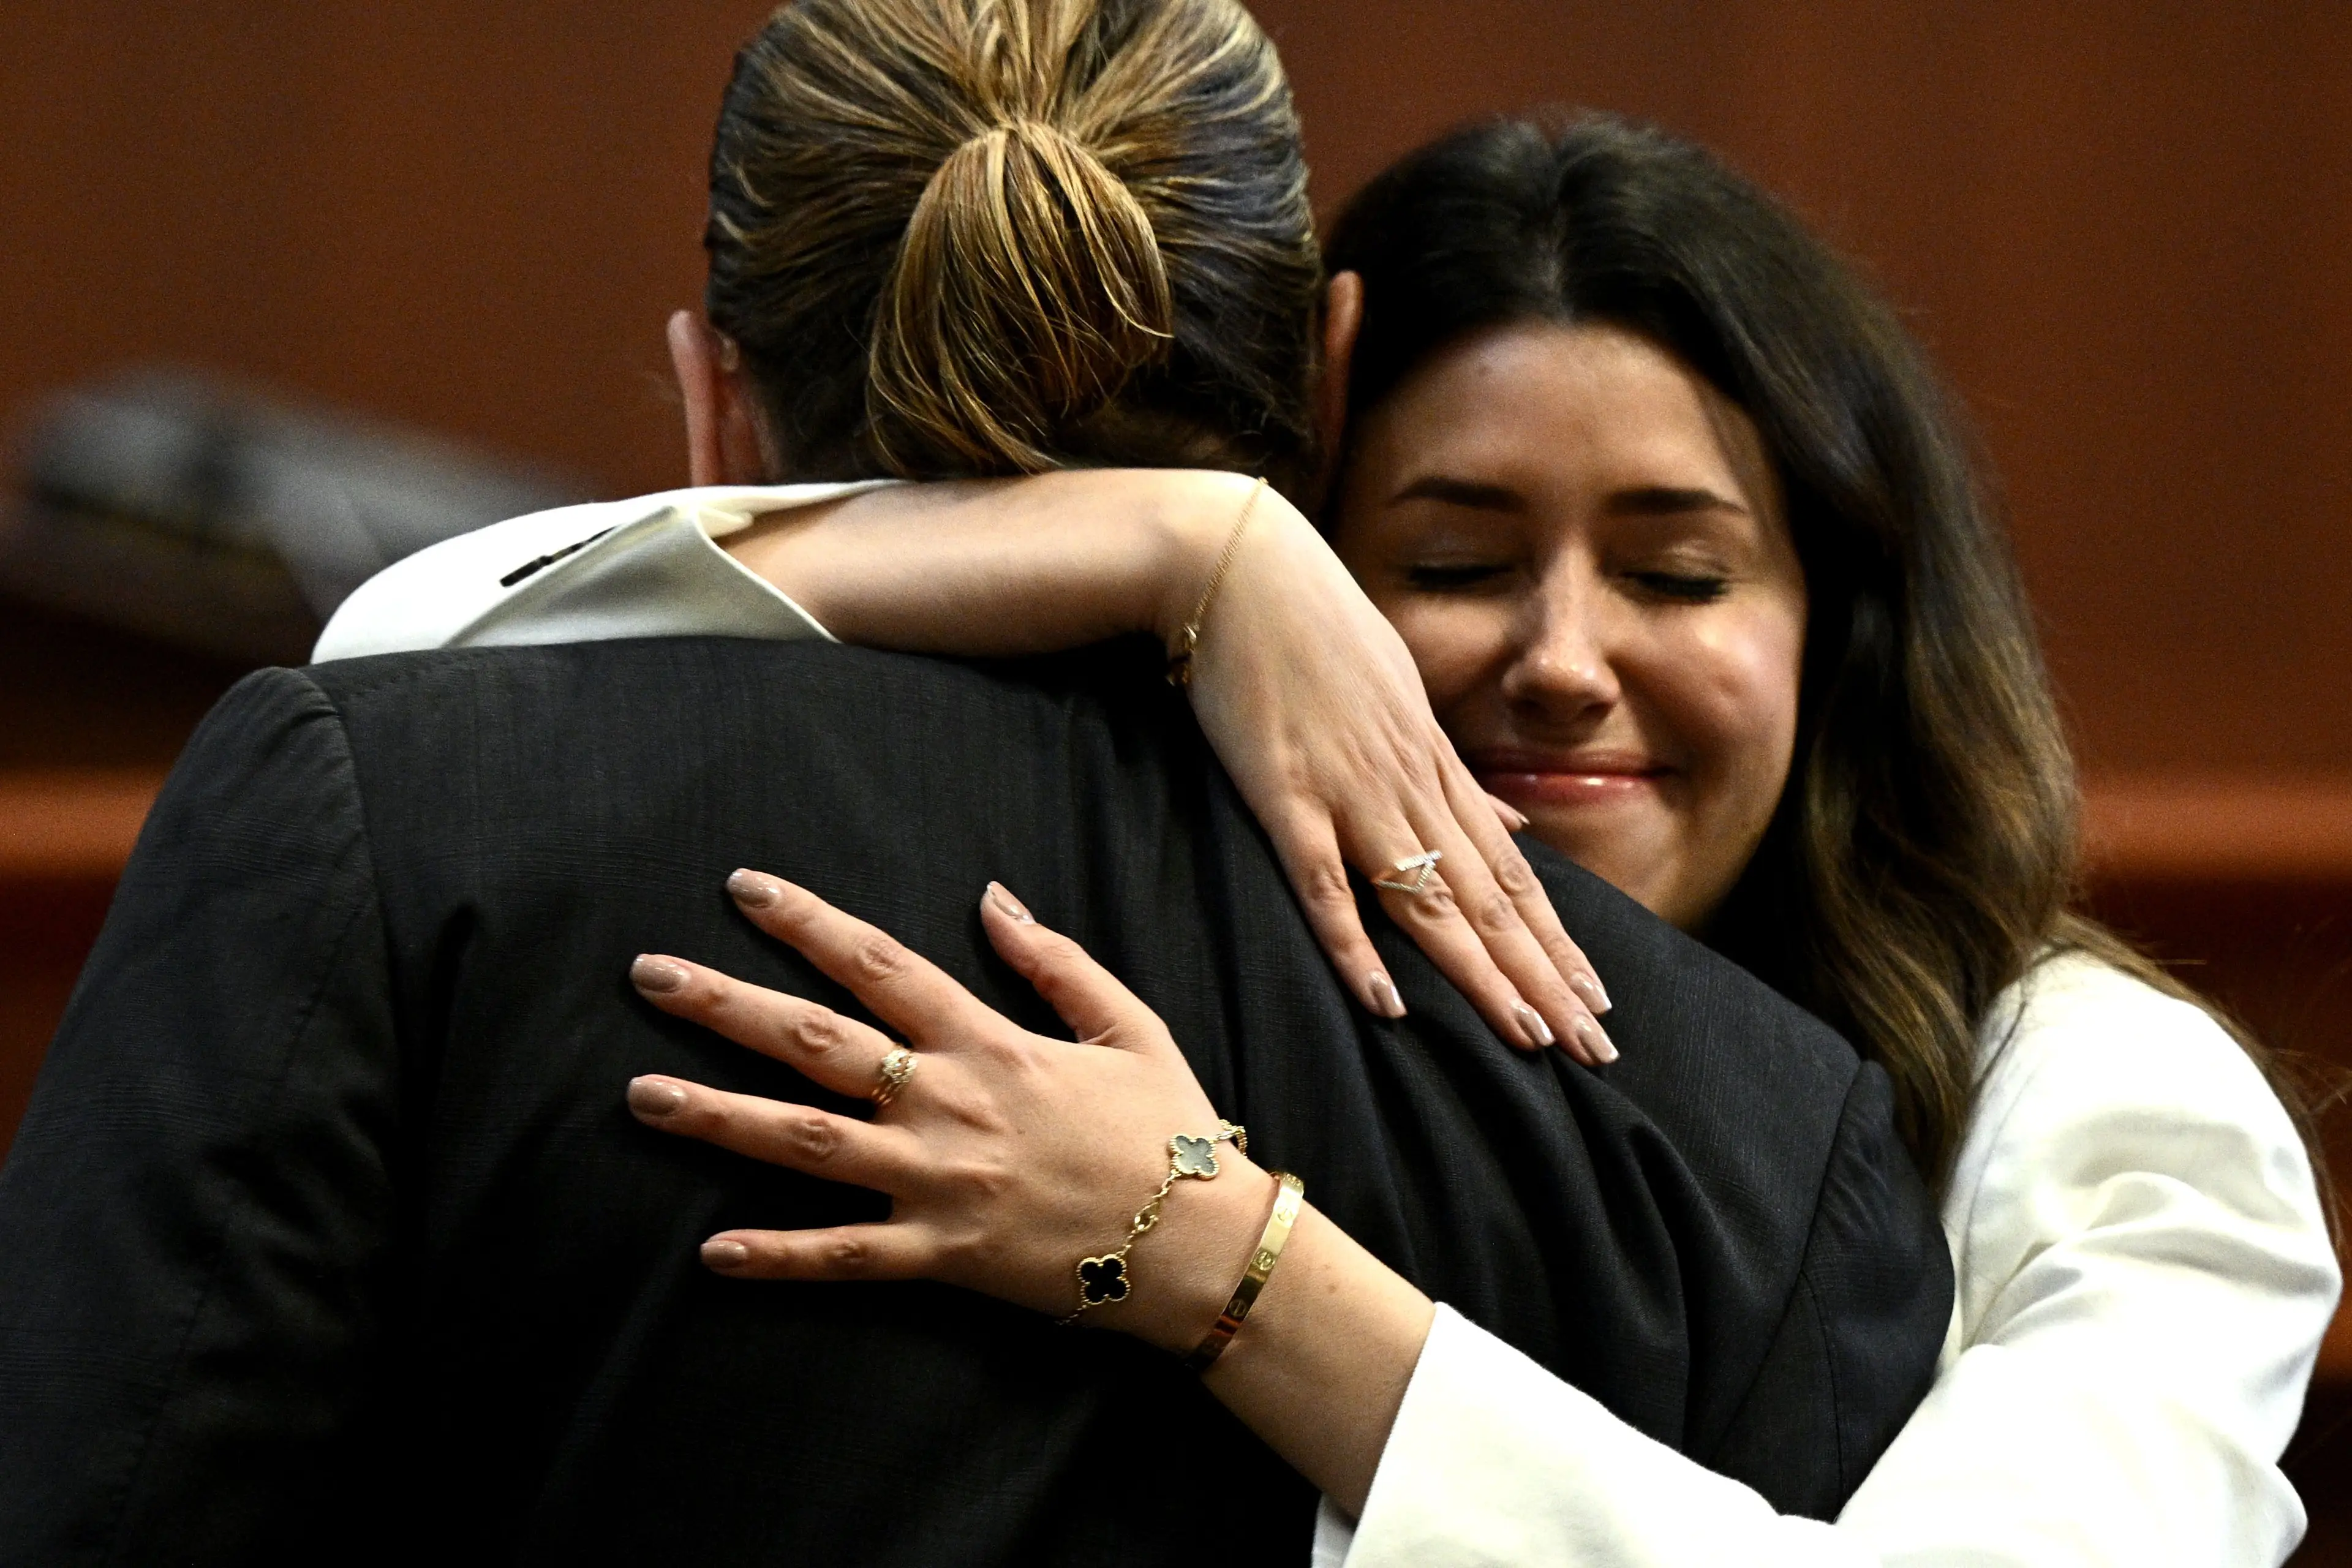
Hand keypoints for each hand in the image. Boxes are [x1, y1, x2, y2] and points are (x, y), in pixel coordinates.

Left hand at [624, 871, 1277, 1353]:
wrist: (1201, 1244)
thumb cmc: (1168, 1132)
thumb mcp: (1128, 1025)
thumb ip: (1054, 961)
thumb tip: (990, 897)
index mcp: (989, 1042)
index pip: (877, 964)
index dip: (805, 921)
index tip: (743, 888)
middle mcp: (948, 1103)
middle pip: (815, 1043)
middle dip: (725, 1005)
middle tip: (649, 975)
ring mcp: (938, 1181)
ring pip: (806, 1143)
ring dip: (718, 1118)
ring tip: (641, 1096)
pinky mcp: (940, 1255)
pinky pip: (845, 1256)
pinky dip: (778, 1255)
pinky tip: (711, 1252)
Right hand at [1170, 478, 1615, 1061]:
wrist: (1240, 566)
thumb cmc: (1318, 631)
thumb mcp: (1406, 696)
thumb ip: (1456, 774)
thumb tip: (1516, 826)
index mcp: (1435, 768)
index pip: (1513, 875)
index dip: (1557, 944)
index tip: (1599, 1003)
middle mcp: (1409, 786)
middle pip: (1489, 902)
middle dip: (1545, 979)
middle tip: (1596, 1049)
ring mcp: (1350, 791)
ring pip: (1428, 901)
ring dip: (1482, 975)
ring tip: (1529, 1038)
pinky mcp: (1284, 794)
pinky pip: (1323, 883)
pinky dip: (1354, 944)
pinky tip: (1384, 1001)